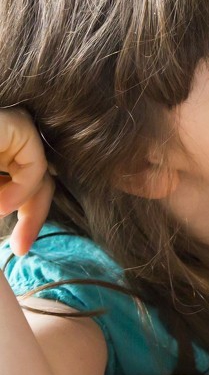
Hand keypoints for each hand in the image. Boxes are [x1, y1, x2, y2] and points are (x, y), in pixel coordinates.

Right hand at [0, 109, 54, 255]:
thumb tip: (4, 214)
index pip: (20, 191)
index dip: (26, 219)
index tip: (18, 249)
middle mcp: (4, 147)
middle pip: (37, 184)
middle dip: (32, 217)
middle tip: (21, 248)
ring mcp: (12, 133)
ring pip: (38, 177)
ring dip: (18, 203)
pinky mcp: (17, 124)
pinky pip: (35, 164)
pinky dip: (24, 189)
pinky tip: (3, 205)